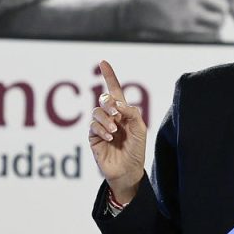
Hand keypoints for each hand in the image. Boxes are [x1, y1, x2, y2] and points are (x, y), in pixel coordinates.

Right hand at [89, 60, 147, 204]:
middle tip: (116, 112)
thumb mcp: (140, 128)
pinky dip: (102, 129)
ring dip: (106, 119)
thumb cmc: (137, 150)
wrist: (129, 171)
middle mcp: (111, 117)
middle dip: (108, 102)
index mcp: (123, 113)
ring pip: (96, 112)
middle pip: (103, 99)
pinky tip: (110, 137)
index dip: (109, 76)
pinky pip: (93, 126)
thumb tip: (116, 103)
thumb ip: (131, 112)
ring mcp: (101, 127)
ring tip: (114, 131)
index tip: (103, 62)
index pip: (114, 91)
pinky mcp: (94, 138)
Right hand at [126, 0, 227, 40]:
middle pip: (222, 5)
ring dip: (220, 22)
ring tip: (217, 22)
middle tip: (219, 13)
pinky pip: (207, 30)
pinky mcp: (185, 26)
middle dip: (223, 10)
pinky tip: (207, 28)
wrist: (142, 8)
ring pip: (218, 19)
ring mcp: (189, 10)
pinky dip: (211, 30)